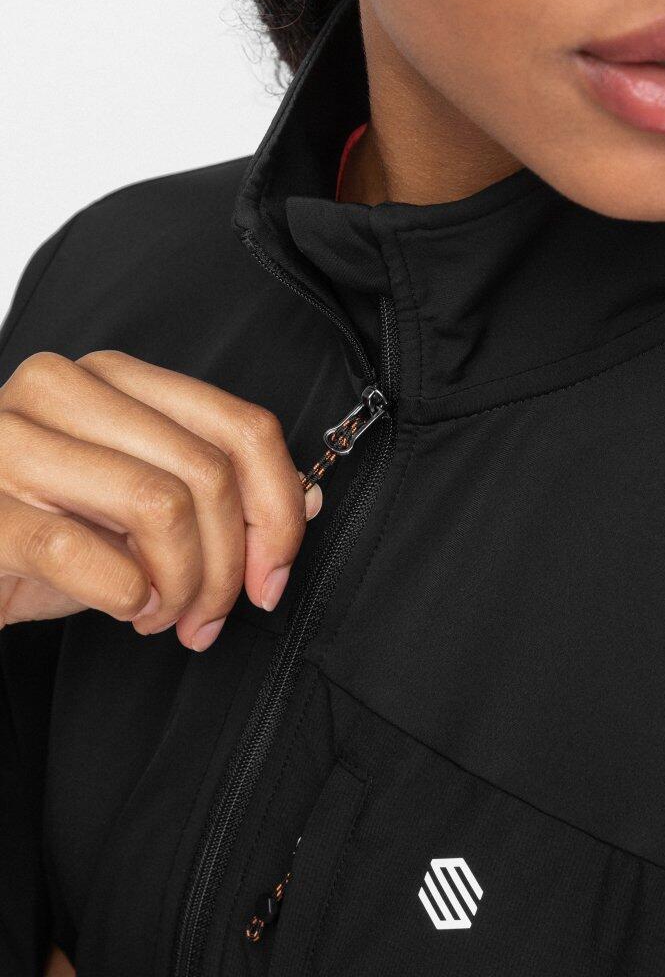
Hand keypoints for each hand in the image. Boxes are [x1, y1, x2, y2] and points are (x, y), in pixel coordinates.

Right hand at [0, 351, 322, 649]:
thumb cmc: (46, 532)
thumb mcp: (143, 509)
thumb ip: (221, 493)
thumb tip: (306, 500)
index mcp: (117, 378)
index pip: (243, 427)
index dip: (279, 508)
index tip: (274, 573)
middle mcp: (63, 390)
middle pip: (210, 473)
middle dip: (231, 565)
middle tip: (214, 614)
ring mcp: (11, 439)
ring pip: (161, 506)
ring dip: (184, 584)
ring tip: (166, 614)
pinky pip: (85, 553)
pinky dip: (129, 598)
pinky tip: (127, 611)